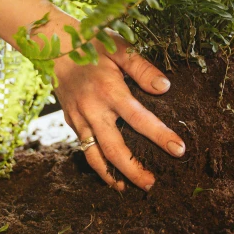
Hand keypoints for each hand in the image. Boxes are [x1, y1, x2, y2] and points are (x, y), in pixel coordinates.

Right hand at [55, 28, 185, 190]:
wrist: (54, 46)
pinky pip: (84, 148)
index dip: (160, 136)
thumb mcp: (119, 48)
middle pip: (114, 149)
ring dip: (111, 175)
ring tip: (127, 188)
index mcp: (109, 91)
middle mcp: (93, 110)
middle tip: (151, 184)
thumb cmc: (93, 44)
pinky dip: (96, 164)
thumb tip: (164, 87)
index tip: (179, 150)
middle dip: (133, 170)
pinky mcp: (71, 122)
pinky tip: (109, 172)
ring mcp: (79, 119)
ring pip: (94, 156)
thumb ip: (142, 68)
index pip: (140, 119)